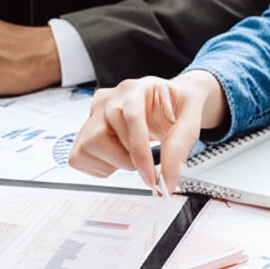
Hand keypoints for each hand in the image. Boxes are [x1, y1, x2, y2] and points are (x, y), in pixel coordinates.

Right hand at [68, 70, 228, 192]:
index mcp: (133, 89)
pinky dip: (101, 166)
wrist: (168, 103)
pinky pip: (80, 157)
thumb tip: (168, 179)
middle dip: (127, 159)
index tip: (152, 178)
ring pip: (87, 148)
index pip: (129, 119)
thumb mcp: (190, 120)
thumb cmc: (176, 107)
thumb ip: (178, 148)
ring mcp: (92, 114)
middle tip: (146, 163)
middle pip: (100, 137)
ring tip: (131, 153)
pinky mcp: (84, 131)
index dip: (139, 153)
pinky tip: (118, 155)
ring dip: (113, 162)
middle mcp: (107, 99)